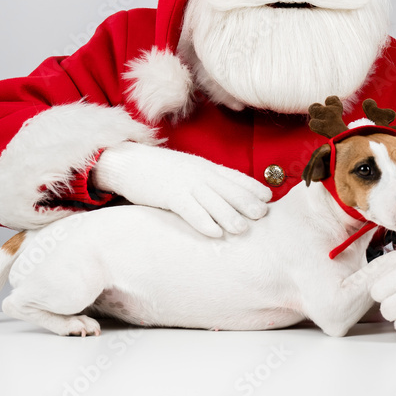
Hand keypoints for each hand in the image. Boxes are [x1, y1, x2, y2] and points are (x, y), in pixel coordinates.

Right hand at [92, 142, 270, 236]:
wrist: (127, 162)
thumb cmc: (157, 170)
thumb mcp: (186, 170)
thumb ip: (204, 180)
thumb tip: (222, 195)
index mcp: (204, 167)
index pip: (232, 176)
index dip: (251, 186)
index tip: (268, 197)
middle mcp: (198, 173)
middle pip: (227, 188)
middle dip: (246, 202)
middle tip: (263, 215)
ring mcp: (184, 183)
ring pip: (212, 200)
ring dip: (228, 215)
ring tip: (243, 229)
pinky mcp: (168, 193)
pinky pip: (189, 208)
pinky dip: (202, 221)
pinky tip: (214, 233)